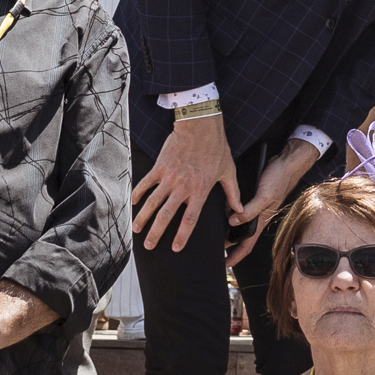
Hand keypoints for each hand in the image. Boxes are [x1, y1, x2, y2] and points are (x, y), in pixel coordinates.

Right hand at [132, 110, 242, 252]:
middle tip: (149, 246)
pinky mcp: (160, 166)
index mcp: (200, 190)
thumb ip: (234, 193)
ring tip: (137, 230)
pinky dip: (138, 194)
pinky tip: (134, 204)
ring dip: (143, 218)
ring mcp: (169, 177)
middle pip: (166, 216)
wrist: (200, 125)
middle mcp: (183, 187)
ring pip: (152, 202)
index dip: (182, 236)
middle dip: (156, 233)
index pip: (190, 219)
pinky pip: (146, 183)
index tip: (176, 248)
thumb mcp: (228, 171)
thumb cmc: (216, 148)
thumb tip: (240, 211)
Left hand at [224, 137, 319, 263]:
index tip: (224, 265)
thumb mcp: (264, 196)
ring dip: (227, 227)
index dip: (235, 256)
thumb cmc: (279, 179)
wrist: (286, 162)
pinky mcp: (252, 196)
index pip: (246, 245)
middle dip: (228, 244)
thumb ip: (250, 211)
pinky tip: (222, 208)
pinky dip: (230, 211)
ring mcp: (255, 206)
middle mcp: (257, 216)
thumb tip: (233, 222)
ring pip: (238, 222)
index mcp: (261, 221)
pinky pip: (239, 208)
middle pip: (240, 236)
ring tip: (214, 230)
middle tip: (213, 248)